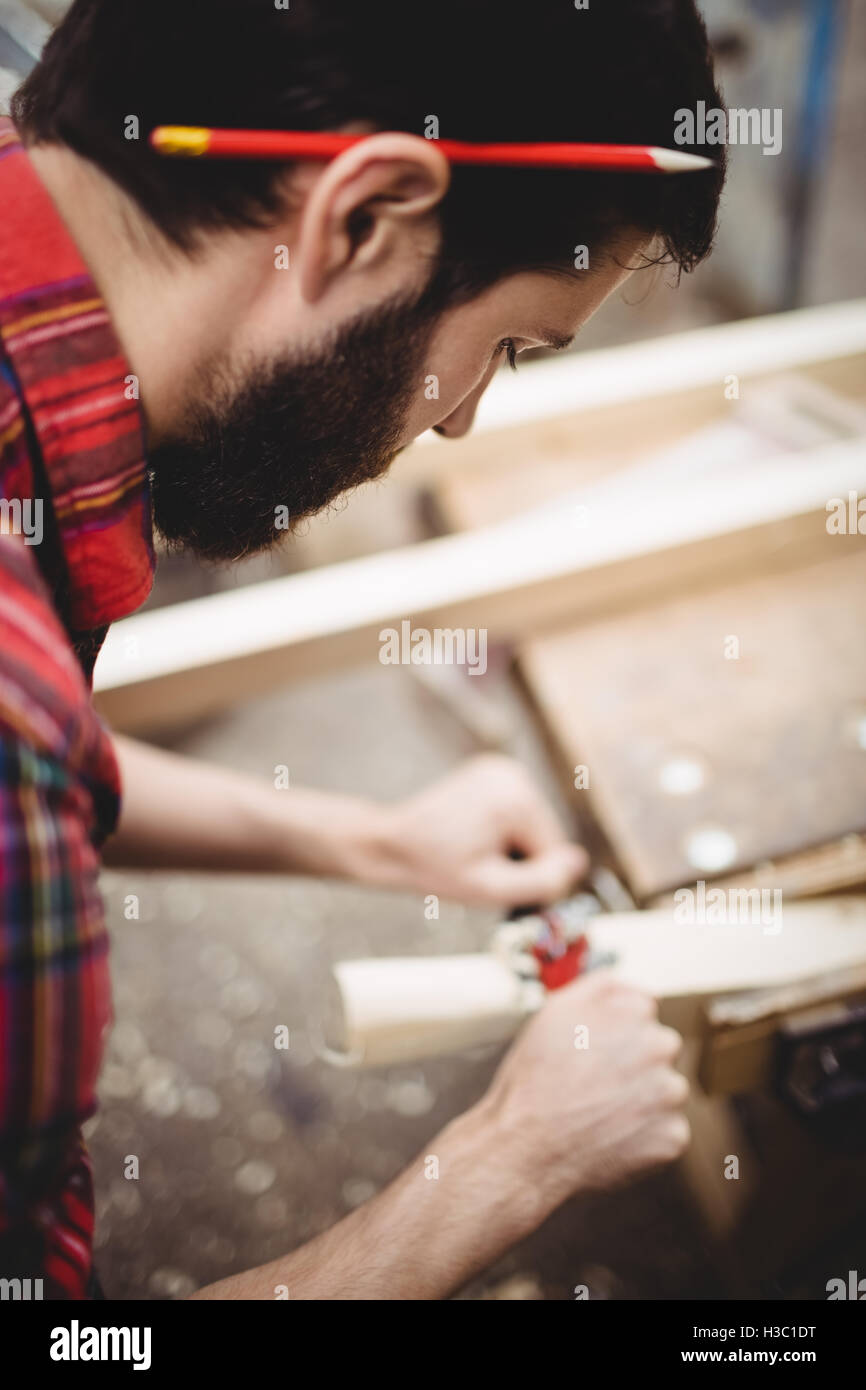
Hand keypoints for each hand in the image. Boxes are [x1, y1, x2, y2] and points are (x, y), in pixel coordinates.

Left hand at [378, 753, 587, 907]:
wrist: (391, 844)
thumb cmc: (436, 868)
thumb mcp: (491, 888)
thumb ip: (542, 881)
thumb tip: (578, 863)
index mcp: (515, 797)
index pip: (552, 850)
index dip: (530, 875)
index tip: (494, 879)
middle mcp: (512, 774)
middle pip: (542, 834)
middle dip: (519, 856)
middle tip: (480, 867)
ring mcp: (500, 768)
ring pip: (530, 825)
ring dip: (510, 844)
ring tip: (474, 850)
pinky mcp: (490, 772)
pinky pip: (515, 811)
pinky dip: (501, 829)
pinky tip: (473, 835)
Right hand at [478, 971, 688, 1214]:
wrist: (526, 1146)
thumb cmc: (535, 1077)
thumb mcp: (556, 1010)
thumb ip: (602, 987)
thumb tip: (635, 987)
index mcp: (635, 1011)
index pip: (643, 1013)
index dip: (615, 1034)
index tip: (593, 1052)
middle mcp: (660, 1046)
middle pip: (659, 1050)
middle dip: (635, 1065)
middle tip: (596, 1085)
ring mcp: (669, 1094)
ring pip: (665, 1092)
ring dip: (644, 1101)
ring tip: (600, 1113)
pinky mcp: (672, 1137)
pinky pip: (666, 1132)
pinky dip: (646, 1138)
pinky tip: (611, 1139)